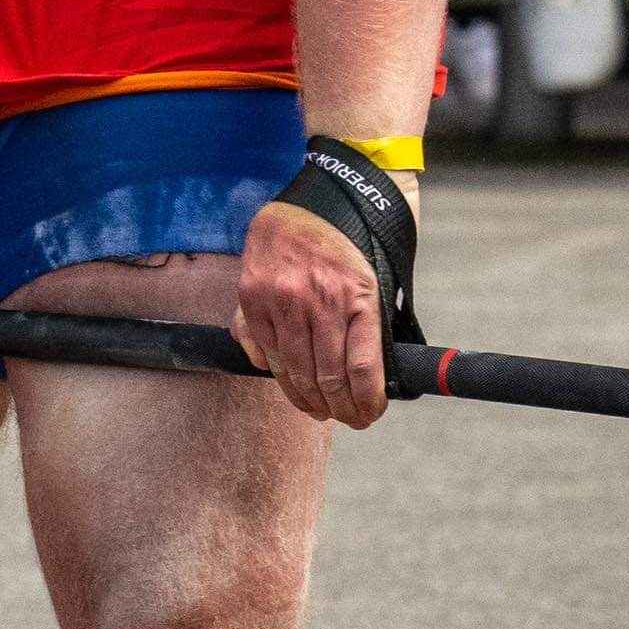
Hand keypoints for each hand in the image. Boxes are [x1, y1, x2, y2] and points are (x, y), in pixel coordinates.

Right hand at [232, 194, 394, 429]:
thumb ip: (371, 325)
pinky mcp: (253, 301)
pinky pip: (263, 353)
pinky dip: (277, 375)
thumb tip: (376, 378)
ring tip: (320, 410)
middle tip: (348, 419)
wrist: (301, 208)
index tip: (369, 415)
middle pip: (328, 378)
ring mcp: (282, 301)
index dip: (367, 402)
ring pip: (294, 372)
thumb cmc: (345, 245)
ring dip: (308, 401)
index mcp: (358, 294)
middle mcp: (318, 300)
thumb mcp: (374, 278)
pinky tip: (292, 384)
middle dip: (340, 409)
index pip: (362, 369)